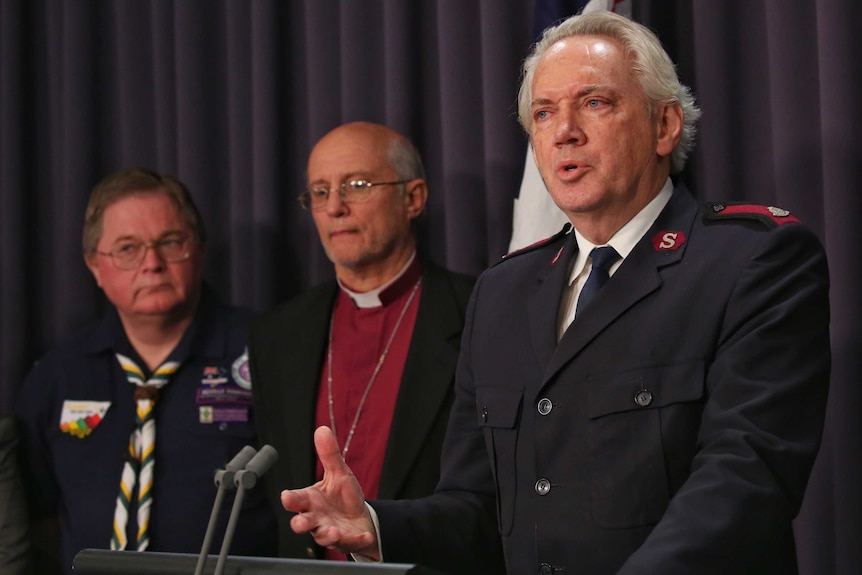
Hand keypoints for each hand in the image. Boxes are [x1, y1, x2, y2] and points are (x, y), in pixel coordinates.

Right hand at [281, 426, 379, 558]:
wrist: (359, 517)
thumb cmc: (342, 497)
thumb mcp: (338, 473)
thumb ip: (329, 455)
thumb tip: (322, 429)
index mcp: (311, 500)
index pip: (297, 500)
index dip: (291, 499)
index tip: (287, 497)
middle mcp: (317, 518)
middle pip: (303, 523)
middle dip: (301, 523)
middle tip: (302, 523)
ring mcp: (329, 531)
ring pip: (322, 536)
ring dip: (327, 534)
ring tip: (333, 531)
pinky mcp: (346, 540)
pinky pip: (349, 543)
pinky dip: (356, 540)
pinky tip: (365, 535)